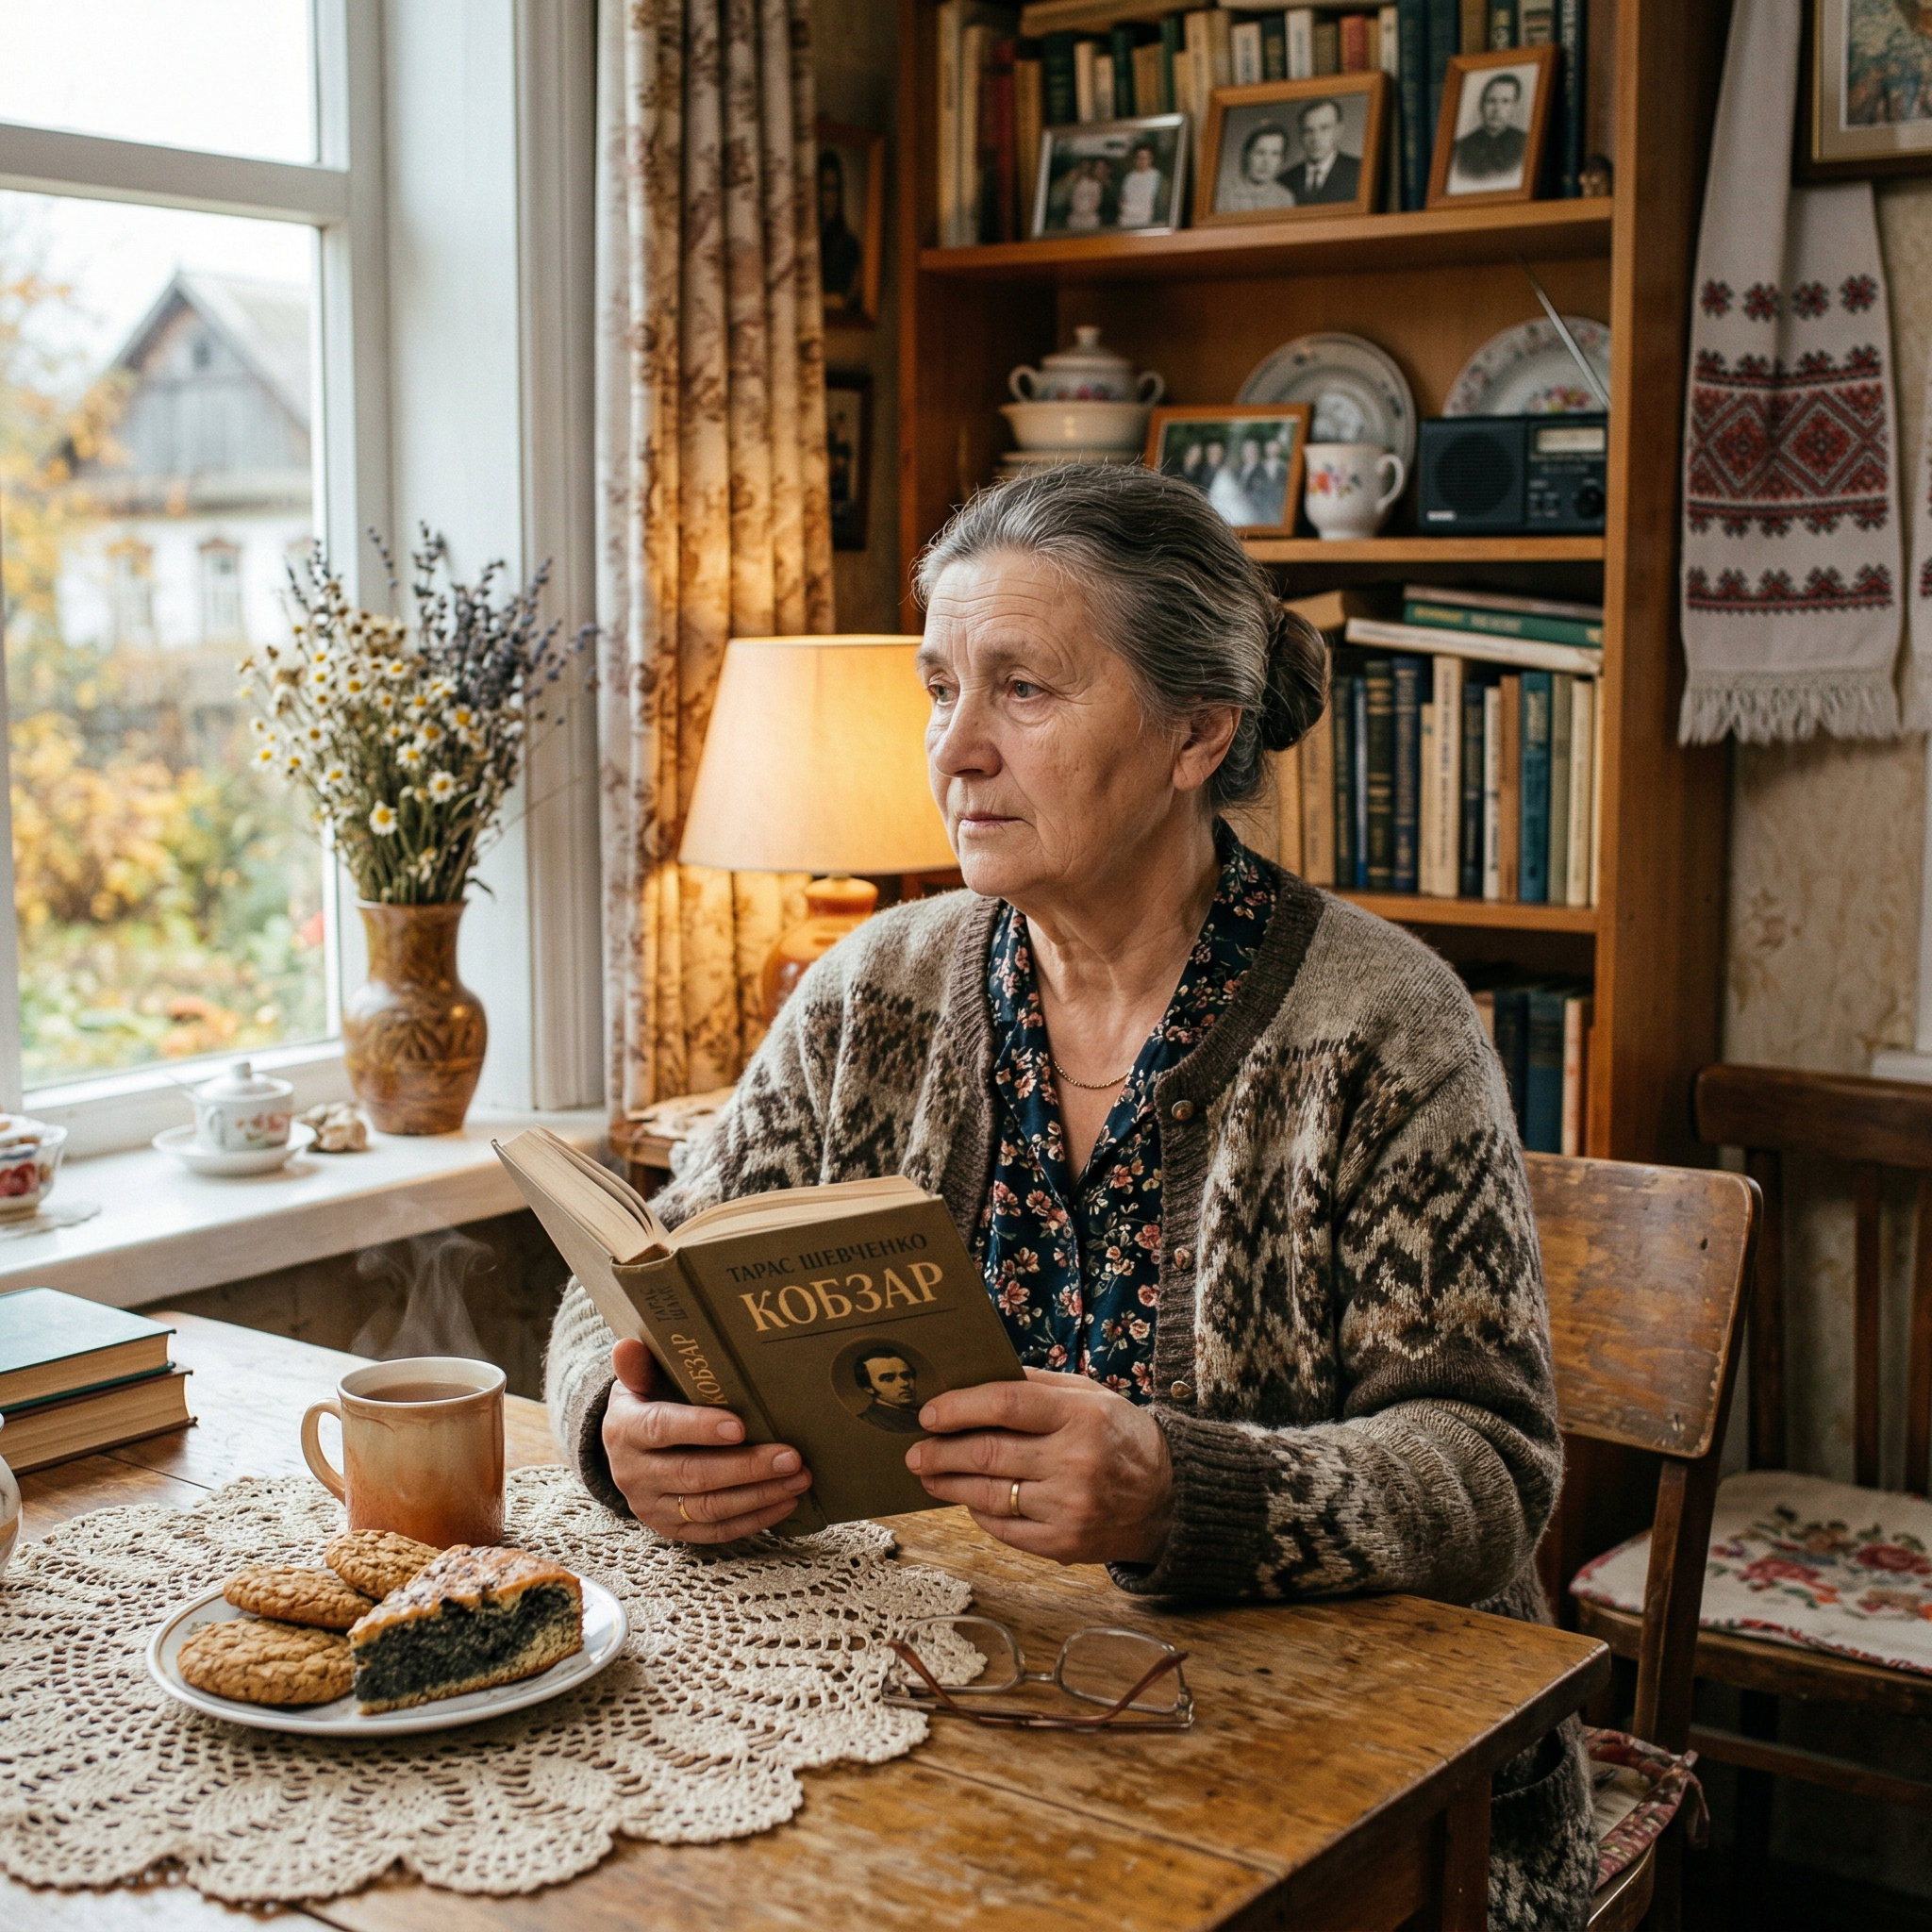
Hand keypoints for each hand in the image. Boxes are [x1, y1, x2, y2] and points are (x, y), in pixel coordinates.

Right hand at [601, 1338, 812, 1542]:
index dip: (699, 1428)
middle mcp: (633, 1474)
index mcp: (625, 1430)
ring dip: (759, 1495)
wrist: (628, 1451)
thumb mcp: (638, 1382)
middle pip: (694, 1474)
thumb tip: (628, 1345)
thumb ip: (638, 1365)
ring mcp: (652, 1507)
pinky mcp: (672, 1529)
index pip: (661, 1429)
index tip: (740, 1427)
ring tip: (798, 1479)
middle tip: (791, 1456)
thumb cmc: (647, 1404)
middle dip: (747, 1467)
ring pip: (709, 1508)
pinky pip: (715, 1532)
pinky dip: (753, 1520)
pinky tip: (785, 1503)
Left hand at [904, 1367, 1172, 1565]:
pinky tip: (968, 1500)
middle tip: (915, 1451)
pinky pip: (1003, 1529)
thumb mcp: (1089, 1395)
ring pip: (987, 1495)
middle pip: (988, 1453)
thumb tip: (975, 1379)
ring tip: (928, 1475)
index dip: (959, 1407)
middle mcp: (1074, 1462)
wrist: (1168, 1498)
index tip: (929, 1413)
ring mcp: (1068, 1508)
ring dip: (948, 1484)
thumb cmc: (1120, 1436)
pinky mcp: (1063, 1545)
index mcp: (1080, 1415)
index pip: (1005, 1404)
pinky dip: (979, 1514)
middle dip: (940, 1452)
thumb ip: (1036, 1385)